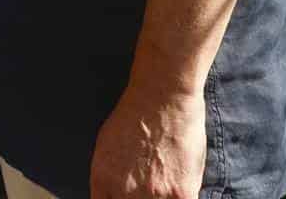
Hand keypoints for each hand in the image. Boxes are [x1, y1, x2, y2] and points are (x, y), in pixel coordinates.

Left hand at [89, 81, 204, 198]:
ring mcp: (153, 195)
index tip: (125, 197)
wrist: (163, 96)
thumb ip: (111, 178)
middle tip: (148, 186)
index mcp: (102, 180)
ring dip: (162, 198)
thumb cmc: (135, 115)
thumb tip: (114, 194)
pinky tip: (181, 188)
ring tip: (164, 181)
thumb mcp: (107, 147)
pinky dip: (182, 198)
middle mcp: (124, 192)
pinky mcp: (180, 195)